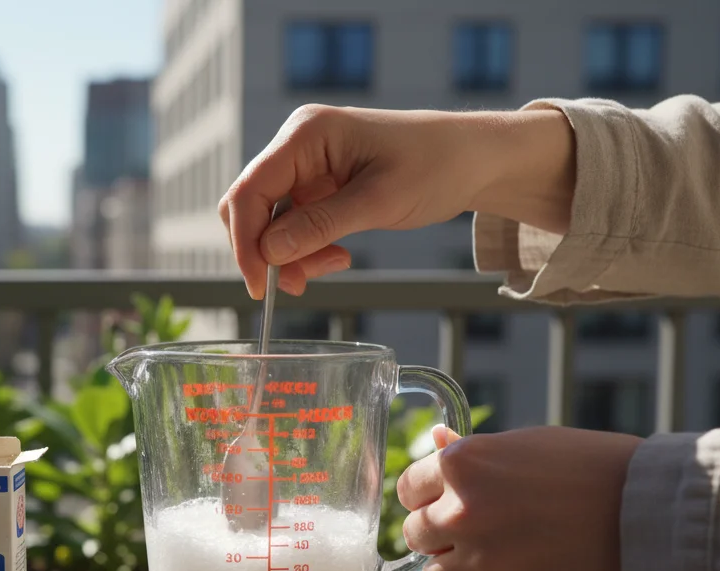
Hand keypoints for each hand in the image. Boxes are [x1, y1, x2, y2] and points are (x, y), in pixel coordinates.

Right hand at [218, 104, 575, 297]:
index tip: (261, 286)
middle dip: (267, 250)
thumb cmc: (435, 165)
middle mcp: (296, 145)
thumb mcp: (379, 201)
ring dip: (292, 254)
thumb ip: (319, 226)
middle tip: (297, 284)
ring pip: (271, 221)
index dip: (246, 241)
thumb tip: (268, 253)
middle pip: (251, 206)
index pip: (249, 191)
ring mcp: (305, 165)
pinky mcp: (318, 185)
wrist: (473, 159)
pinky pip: (294, 224)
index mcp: (305, 134)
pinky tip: (336, 257)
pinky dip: (307, 249)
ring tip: (333, 266)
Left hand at [397, 425, 641, 570]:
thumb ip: (472, 454)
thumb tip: (435, 441)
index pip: (406, 490)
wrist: (649, 513)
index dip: (426, 494)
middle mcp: (462, 515)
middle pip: (415, 535)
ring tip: (495, 554)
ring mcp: (485, 563)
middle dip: (438, 532)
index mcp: (461, 467)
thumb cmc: (588, 468)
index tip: (444, 497)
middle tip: (474, 527)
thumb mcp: (524, 445)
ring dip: (457, 568)